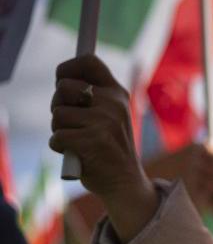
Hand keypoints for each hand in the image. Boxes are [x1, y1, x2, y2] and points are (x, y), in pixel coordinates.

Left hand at [50, 55, 156, 242]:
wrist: (125, 181)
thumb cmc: (109, 148)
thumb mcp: (110, 115)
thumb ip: (92, 97)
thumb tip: (62, 81)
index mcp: (117, 93)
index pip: (89, 62)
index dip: (68, 67)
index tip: (61, 79)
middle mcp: (112, 102)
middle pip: (62, 87)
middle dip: (58, 106)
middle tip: (72, 122)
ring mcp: (104, 121)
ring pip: (57, 114)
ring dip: (59, 130)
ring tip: (78, 140)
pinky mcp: (92, 141)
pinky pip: (56, 137)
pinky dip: (61, 148)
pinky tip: (77, 154)